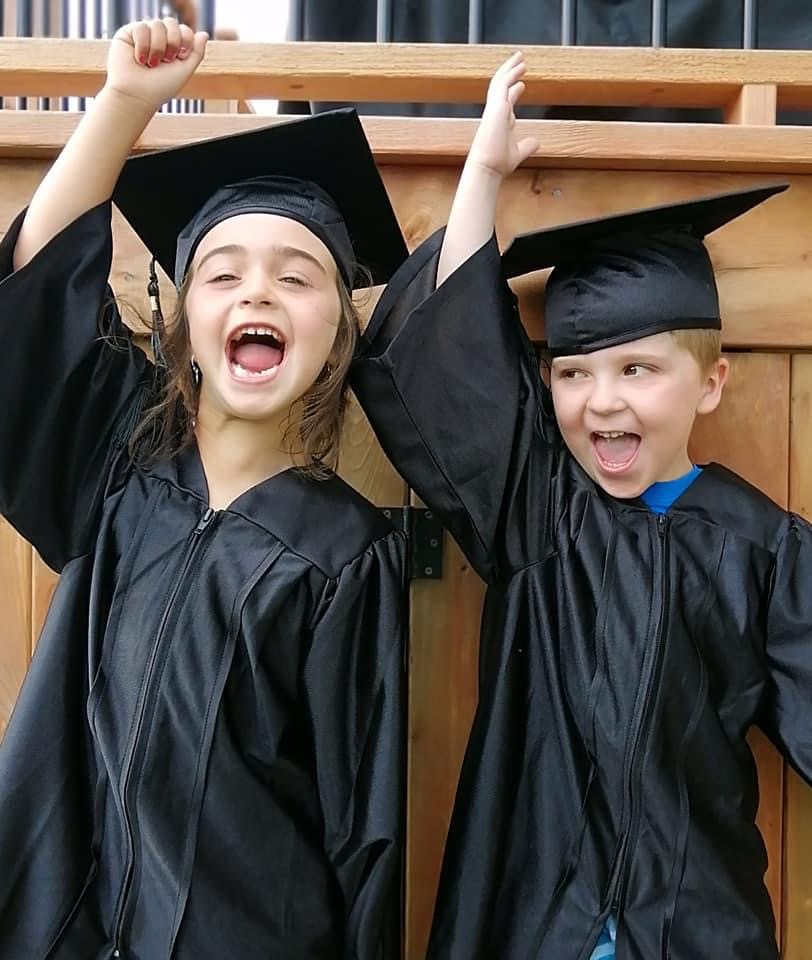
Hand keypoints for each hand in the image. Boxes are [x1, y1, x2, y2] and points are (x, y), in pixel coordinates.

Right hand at [105, 18, 207, 109]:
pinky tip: (139, 59)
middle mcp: (158, 39)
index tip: (181, 56)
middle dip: (172, 42)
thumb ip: (196, 52)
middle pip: (171, 22)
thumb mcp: (185, 70)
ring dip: (157, 48)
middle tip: (166, 60)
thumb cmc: (160, 87)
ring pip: (157, 24)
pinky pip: (141, 27)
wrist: (137, 95)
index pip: (184, 30)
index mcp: (172, 47)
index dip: (186, 40)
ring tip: (151, 64)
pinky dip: (143, 45)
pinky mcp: (128, 33)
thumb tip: (204, 34)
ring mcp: (143, 35)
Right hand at [468, 52, 537, 178]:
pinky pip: (502, 84)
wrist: (488, 168)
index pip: (506, 102)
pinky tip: (520, 67)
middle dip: (510, 74)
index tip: (521, 84)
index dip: (514, 92)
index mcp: (499, 123)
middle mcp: (495, 113)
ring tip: (520, 58)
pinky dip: (511, 74)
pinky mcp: (496, 106)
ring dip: (510, 69)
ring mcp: (494, 108)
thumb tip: (536, 142)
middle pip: (501, 88)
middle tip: (519, 62)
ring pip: (500, 82)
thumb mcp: (518, 153)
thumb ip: (526, 146)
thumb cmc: (498, 164)